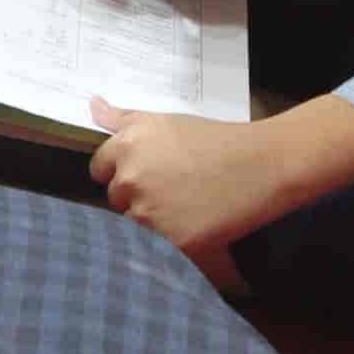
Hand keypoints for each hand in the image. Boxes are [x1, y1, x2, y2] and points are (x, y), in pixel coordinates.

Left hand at [89, 100, 293, 250]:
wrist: (262, 164)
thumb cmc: (216, 139)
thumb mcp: (166, 121)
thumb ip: (122, 118)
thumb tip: (91, 105)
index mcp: (127, 145)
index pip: (99, 169)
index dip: (123, 172)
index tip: (149, 172)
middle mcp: (131, 177)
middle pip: (116, 198)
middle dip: (137, 196)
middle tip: (173, 189)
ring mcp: (148, 211)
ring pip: (132, 226)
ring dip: (152, 222)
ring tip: (185, 209)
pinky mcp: (170, 241)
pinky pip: (155, 248)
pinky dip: (170, 243)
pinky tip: (193, 226)